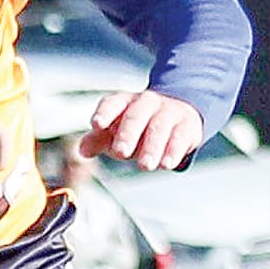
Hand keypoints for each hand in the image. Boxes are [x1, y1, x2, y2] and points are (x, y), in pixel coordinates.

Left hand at [81, 90, 201, 170]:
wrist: (177, 115)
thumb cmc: (138, 127)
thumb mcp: (116, 131)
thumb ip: (98, 140)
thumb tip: (82, 150)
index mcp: (124, 102)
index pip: (113, 103)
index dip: (105, 113)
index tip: (97, 124)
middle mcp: (146, 102)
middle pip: (136, 115)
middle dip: (127, 134)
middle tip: (121, 152)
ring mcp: (168, 111)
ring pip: (159, 126)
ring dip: (152, 146)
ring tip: (145, 166)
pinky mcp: (187, 124)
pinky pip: (180, 136)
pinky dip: (173, 151)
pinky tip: (167, 164)